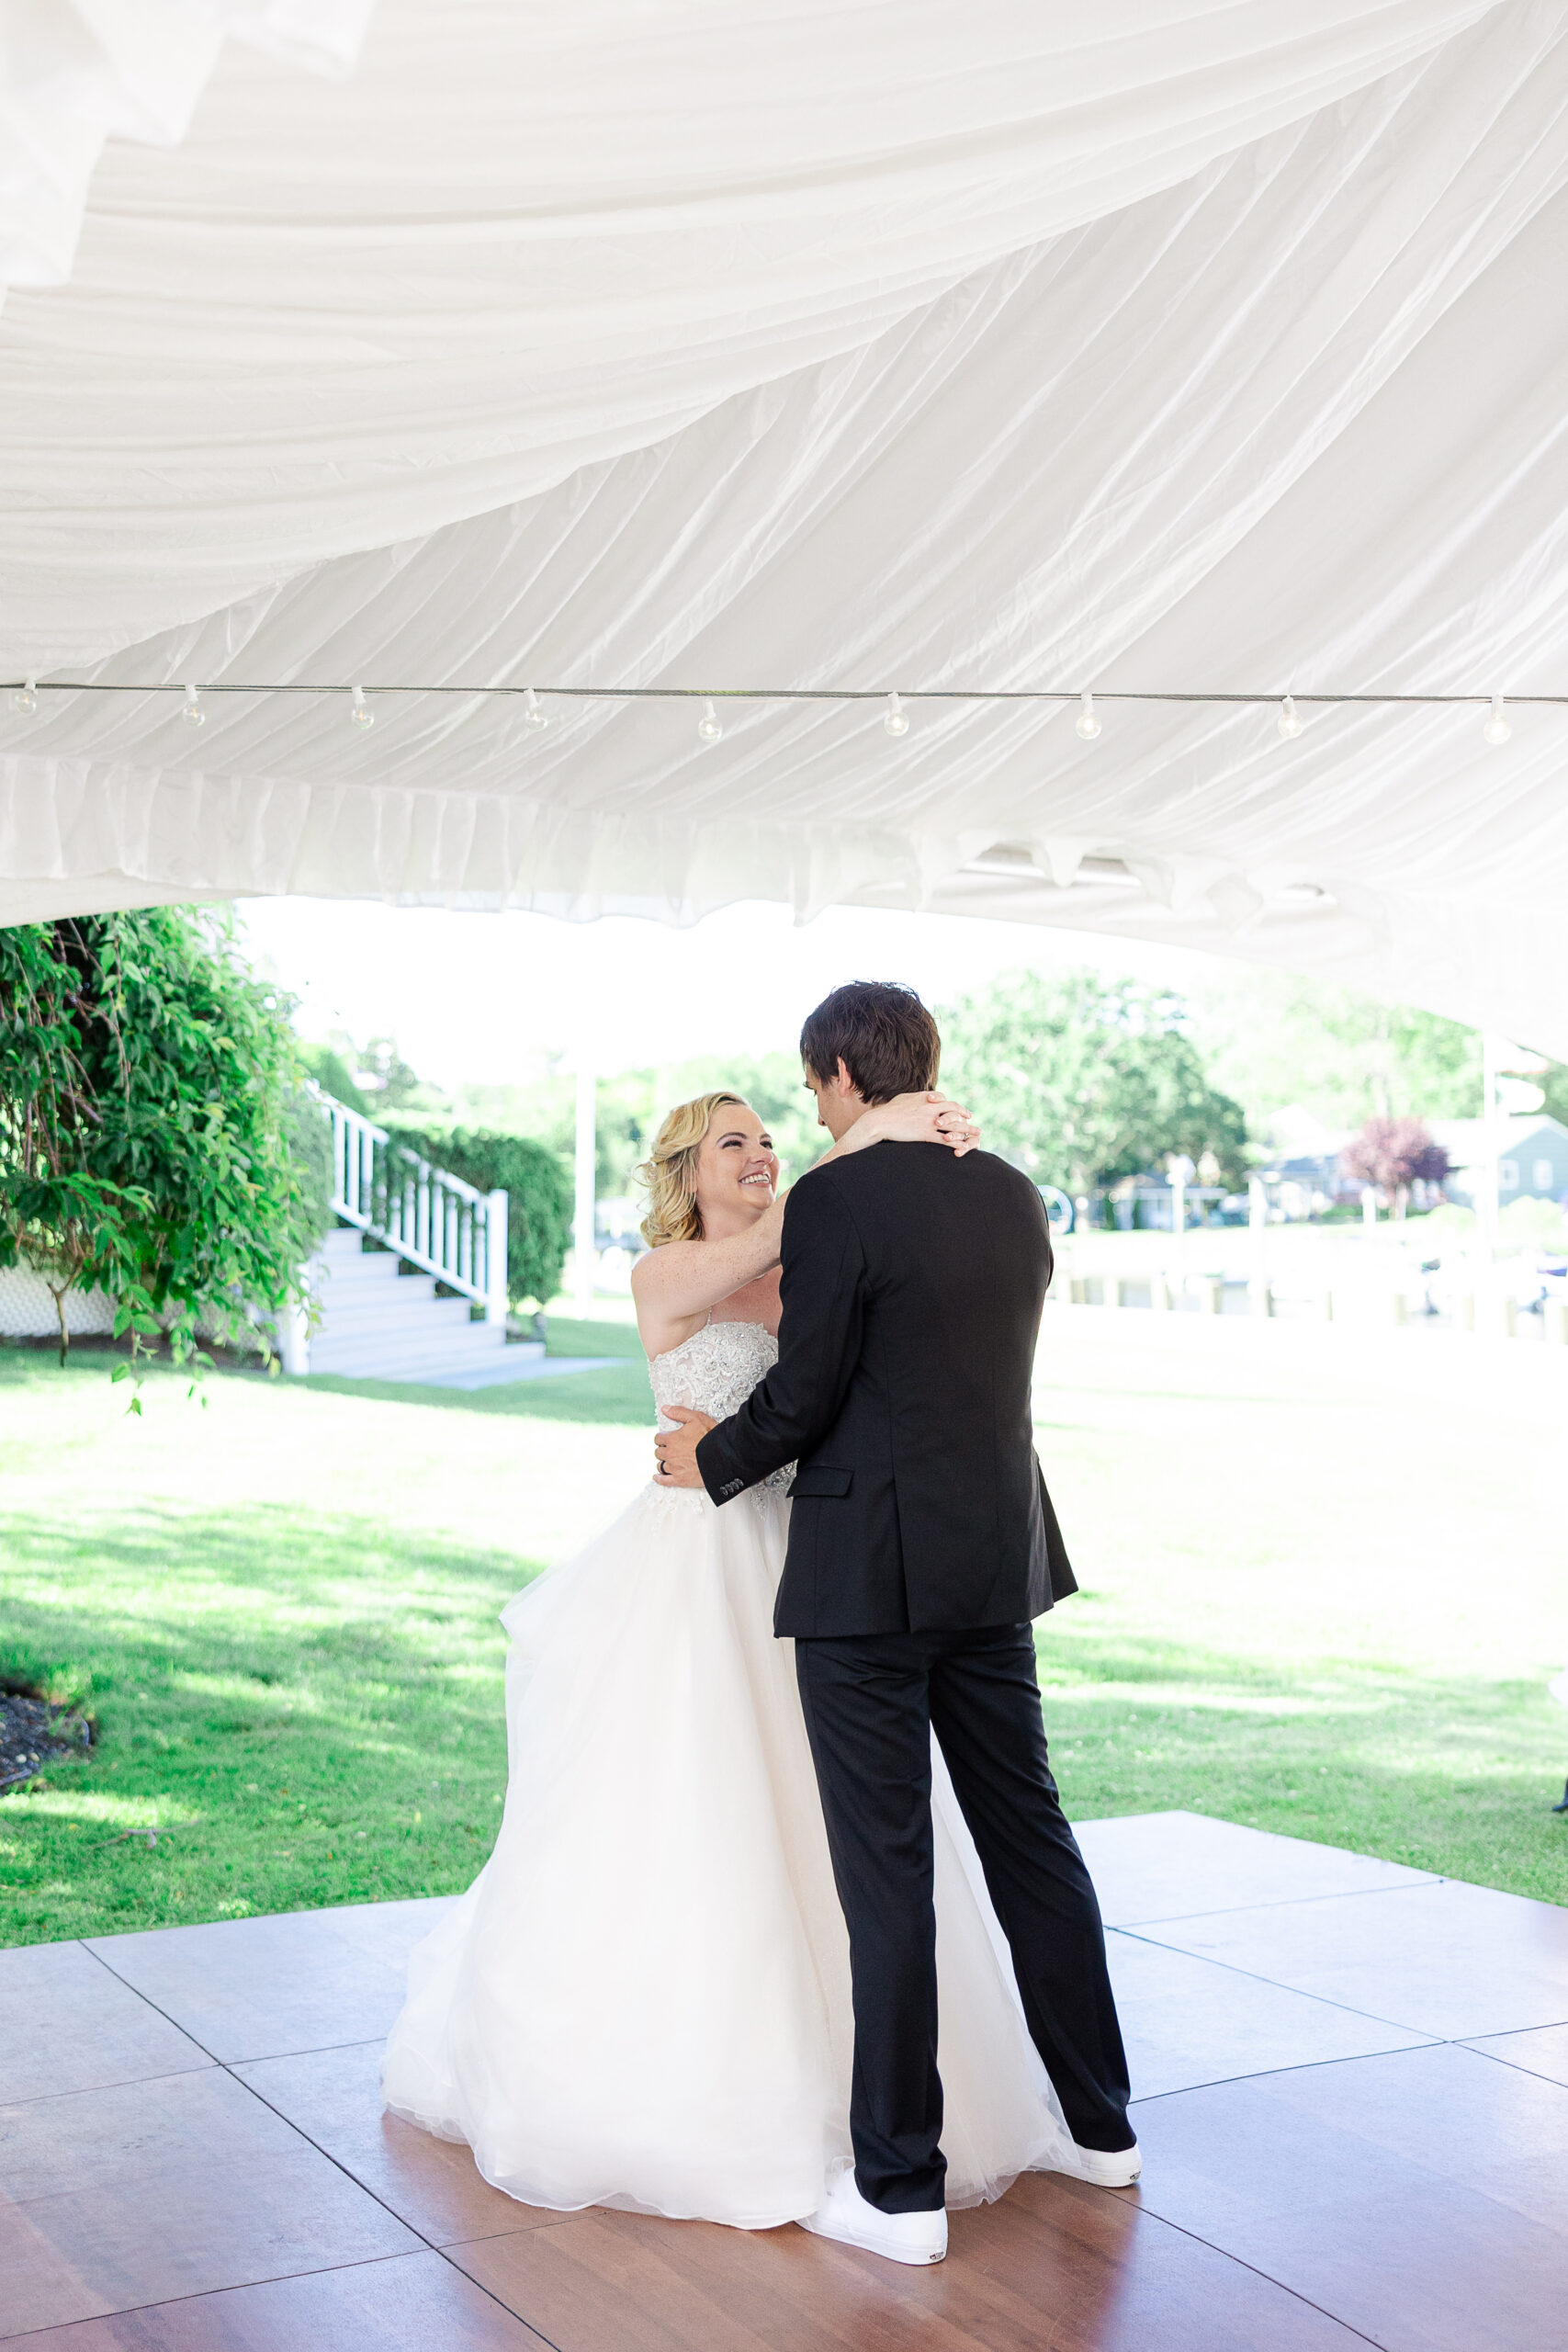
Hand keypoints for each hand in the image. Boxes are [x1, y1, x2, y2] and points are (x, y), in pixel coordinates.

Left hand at [654, 1404, 715, 1487]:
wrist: (723, 1456)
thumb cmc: (711, 1436)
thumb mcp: (696, 1418)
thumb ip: (678, 1412)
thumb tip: (664, 1409)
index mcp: (672, 1439)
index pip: (658, 1438)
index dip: (662, 1438)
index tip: (666, 1439)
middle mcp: (670, 1454)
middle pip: (658, 1452)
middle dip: (663, 1450)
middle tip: (670, 1449)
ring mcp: (674, 1468)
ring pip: (660, 1465)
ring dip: (663, 1462)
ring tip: (668, 1461)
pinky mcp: (680, 1480)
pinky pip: (664, 1480)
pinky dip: (659, 1479)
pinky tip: (658, 1477)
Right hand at [848, 1090, 979, 1156]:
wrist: (879, 1121)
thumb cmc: (888, 1111)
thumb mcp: (904, 1098)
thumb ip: (915, 1097)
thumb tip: (921, 1096)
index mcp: (925, 1098)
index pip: (945, 1099)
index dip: (955, 1105)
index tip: (961, 1110)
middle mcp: (931, 1108)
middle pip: (954, 1110)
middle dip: (965, 1115)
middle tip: (971, 1119)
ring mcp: (930, 1121)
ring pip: (954, 1125)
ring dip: (968, 1130)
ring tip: (979, 1133)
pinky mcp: (926, 1134)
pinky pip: (946, 1139)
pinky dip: (956, 1143)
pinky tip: (963, 1147)